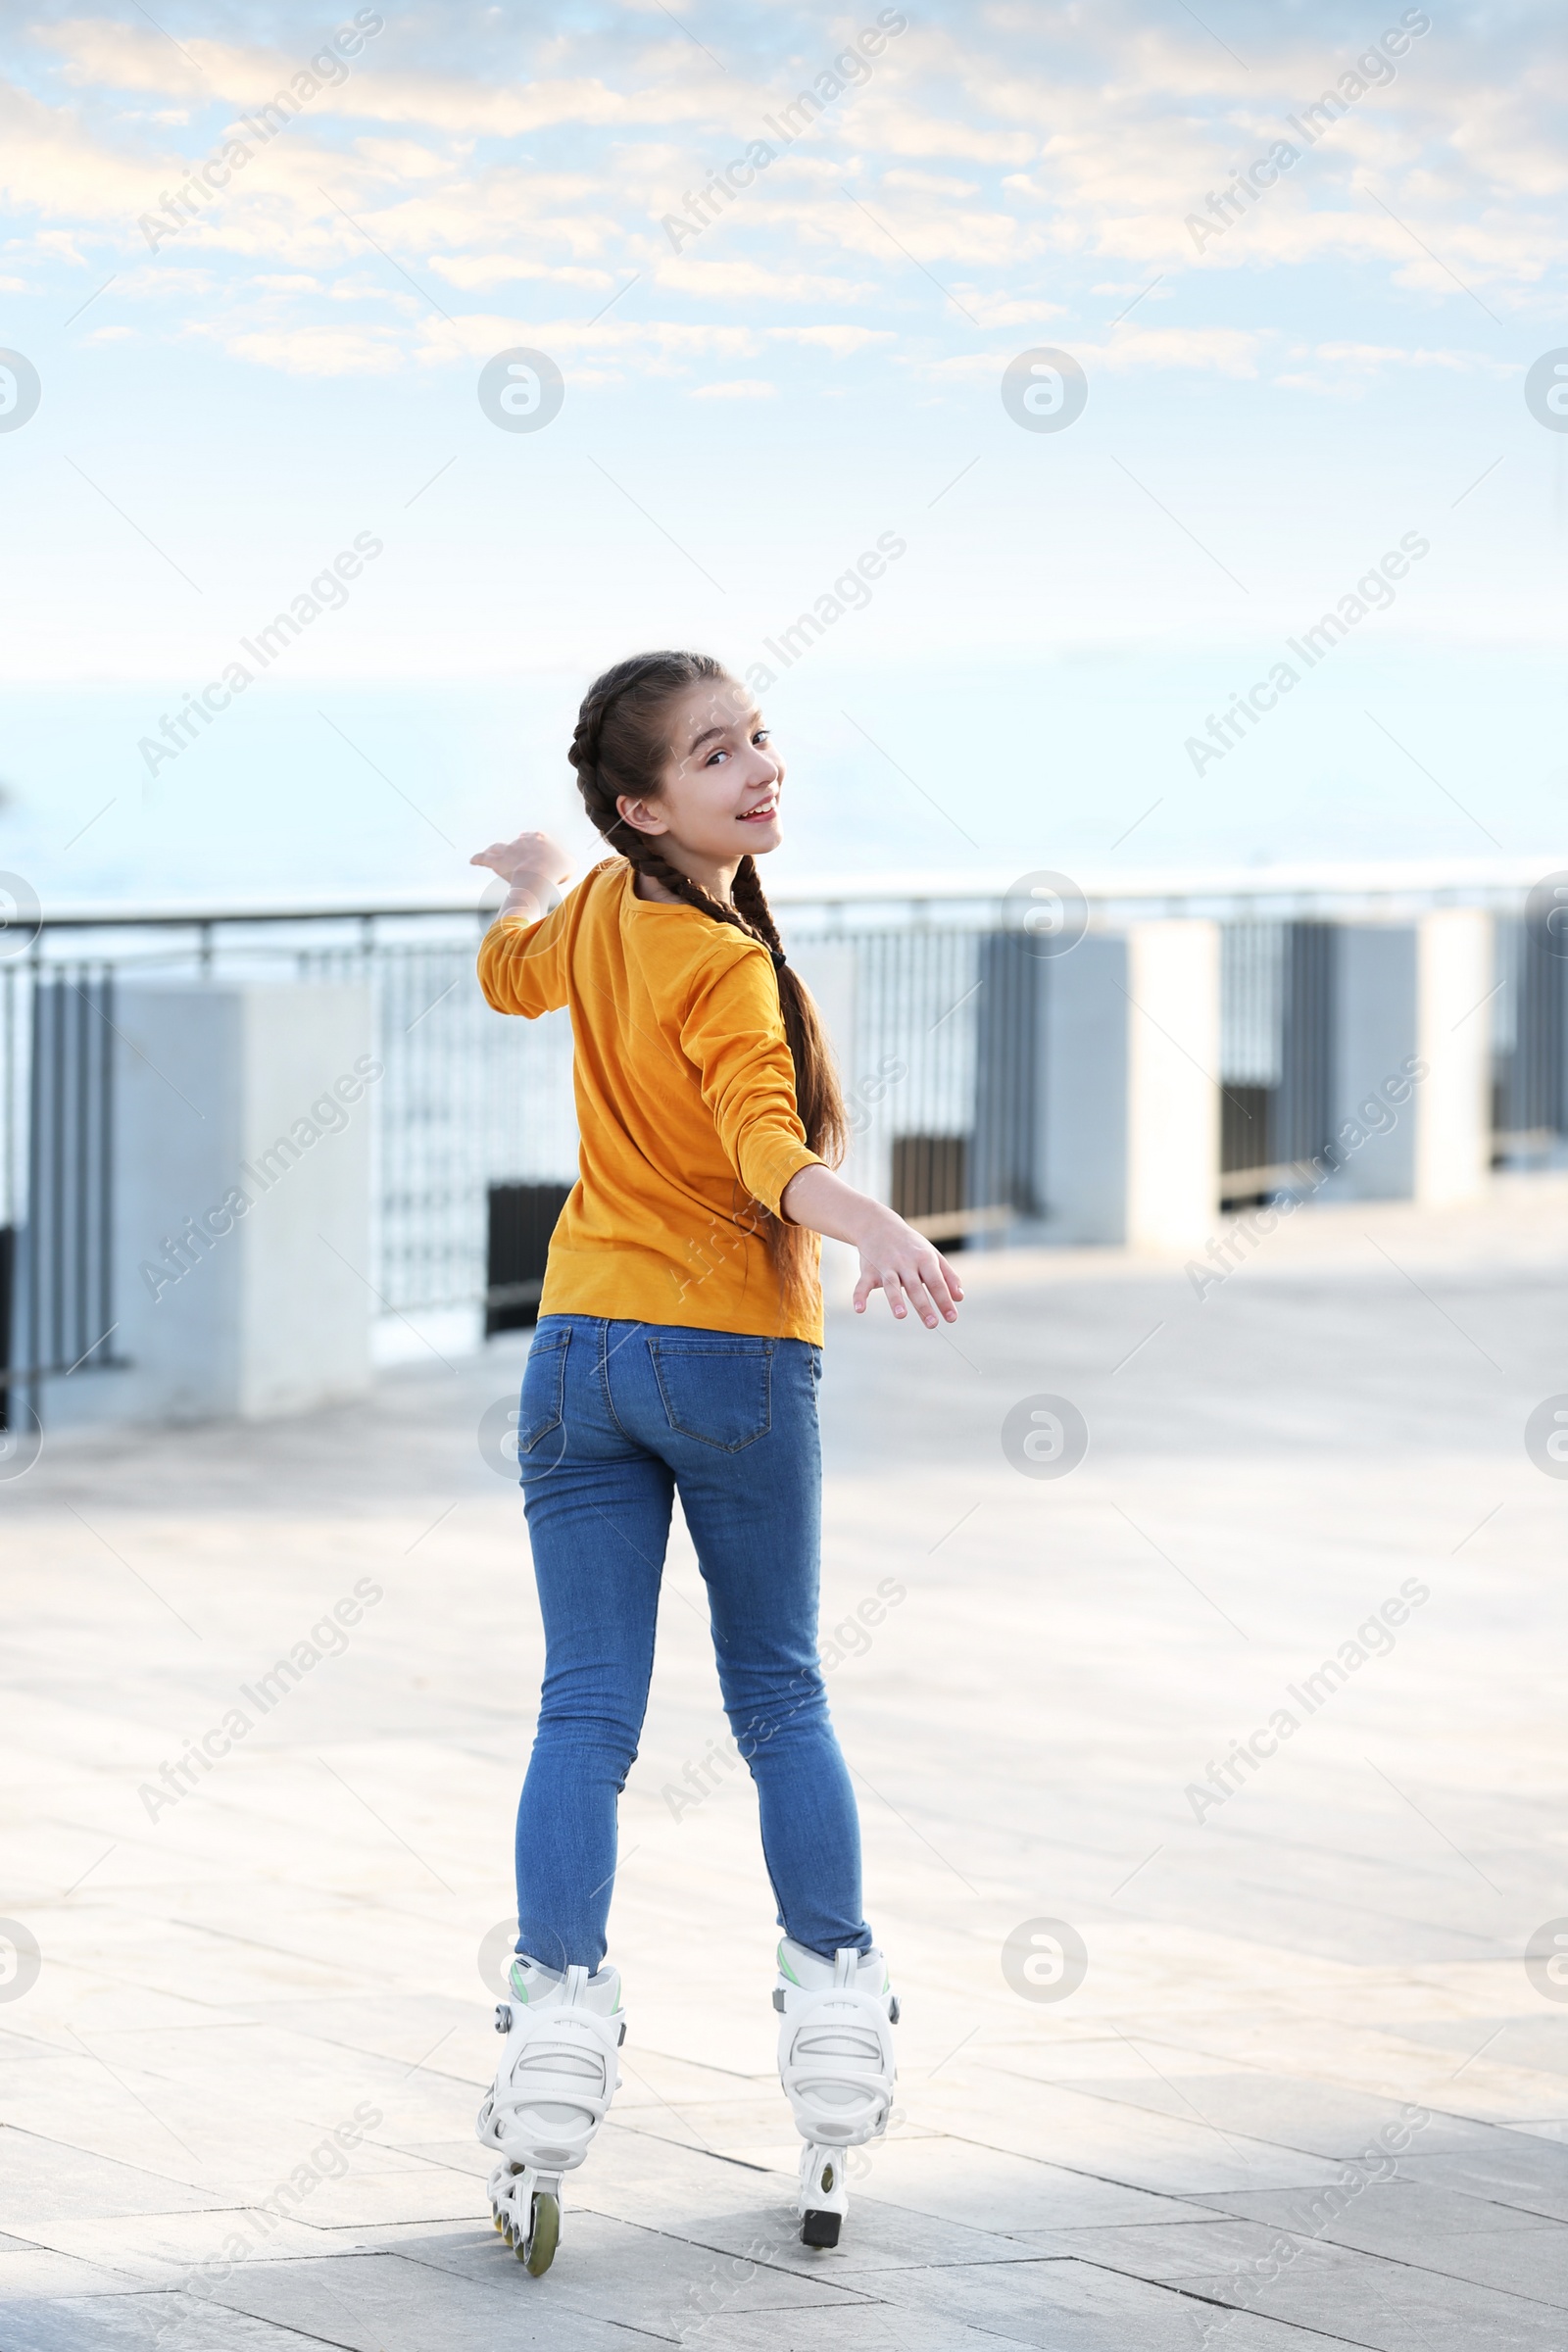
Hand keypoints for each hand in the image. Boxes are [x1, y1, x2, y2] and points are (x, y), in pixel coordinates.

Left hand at [470, 830, 572, 888]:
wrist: (538, 875)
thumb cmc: (556, 870)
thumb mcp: (570, 865)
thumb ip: (567, 863)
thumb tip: (566, 865)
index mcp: (540, 838)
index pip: (536, 838)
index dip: (536, 846)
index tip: (537, 853)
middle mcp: (522, 841)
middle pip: (517, 842)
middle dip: (517, 848)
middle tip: (517, 855)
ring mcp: (508, 850)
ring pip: (498, 847)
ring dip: (494, 850)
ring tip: (491, 852)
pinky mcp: (497, 861)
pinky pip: (484, 859)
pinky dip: (477, 859)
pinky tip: (472, 860)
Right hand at [851, 1206, 962, 1327]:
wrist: (878, 1224)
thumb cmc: (910, 1245)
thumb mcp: (932, 1255)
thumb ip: (947, 1276)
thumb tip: (960, 1298)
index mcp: (924, 1259)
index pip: (936, 1282)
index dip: (944, 1300)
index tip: (952, 1318)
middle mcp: (905, 1262)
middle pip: (915, 1286)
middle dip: (923, 1306)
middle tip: (932, 1324)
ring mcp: (885, 1266)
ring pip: (891, 1284)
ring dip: (895, 1299)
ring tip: (901, 1315)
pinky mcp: (868, 1271)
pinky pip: (863, 1284)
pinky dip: (859, 1296)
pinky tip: (860, 1309)